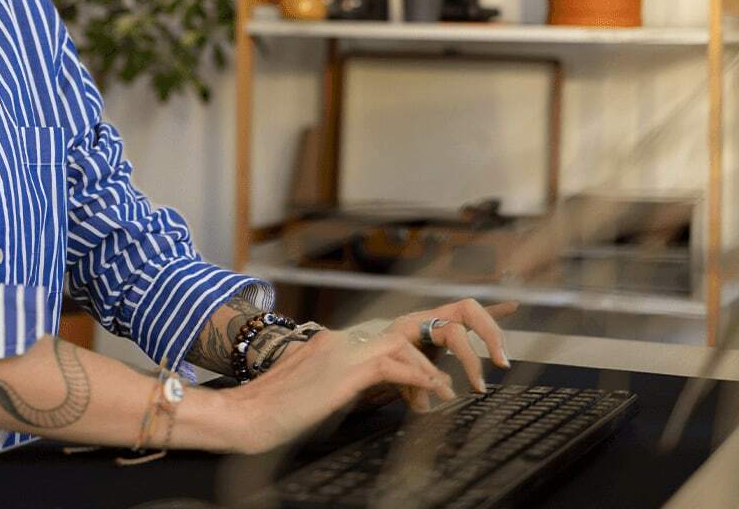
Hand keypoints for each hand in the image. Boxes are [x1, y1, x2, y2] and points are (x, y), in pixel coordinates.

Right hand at [220, 298, 515, 454]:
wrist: (244, 417)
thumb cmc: (276, 413)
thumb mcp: (323, 395)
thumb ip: (354, 384)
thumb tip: (387, 391)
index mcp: (343, 342)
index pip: (405, 328)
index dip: (447, 326)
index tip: (487, 327)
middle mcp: (348, 338)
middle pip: (419, 320)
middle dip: (464, 331)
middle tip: (494, 358)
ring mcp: (346, 350)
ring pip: (413, 340)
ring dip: (444, 366)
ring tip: (461, 392)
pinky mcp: (345, 371)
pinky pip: (398, 366)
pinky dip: (423, 379)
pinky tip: (437, 396)